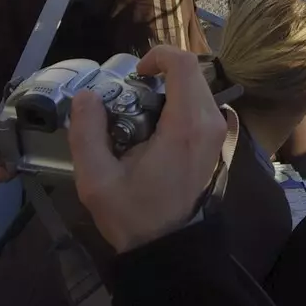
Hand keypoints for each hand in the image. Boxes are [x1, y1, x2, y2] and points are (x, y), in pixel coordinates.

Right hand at [70, 46, 227, 252]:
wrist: (169, 250)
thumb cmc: (134, 216)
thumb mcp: (97, 179)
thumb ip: (87, 133)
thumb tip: (86, 96)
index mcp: (186, 127)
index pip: (185, 64)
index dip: (159, 55)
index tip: (134, 74)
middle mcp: (211, 124)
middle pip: (192, 73)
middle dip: (160, 75)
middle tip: (129, 99)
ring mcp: (218, 134)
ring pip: (198, 88)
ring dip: (168, 91)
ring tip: (138, 117)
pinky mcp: (217, 143)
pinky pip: (201, 107)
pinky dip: (179, 106)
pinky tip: (154, 132)